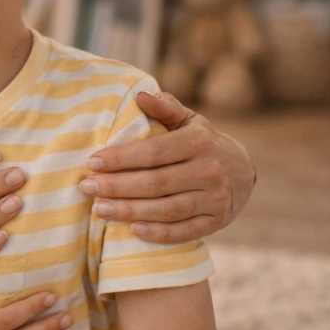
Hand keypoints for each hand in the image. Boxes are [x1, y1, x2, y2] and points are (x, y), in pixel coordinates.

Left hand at [82, 91, 256, 242]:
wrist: (242, 172)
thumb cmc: (201, 142)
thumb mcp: (188, 120)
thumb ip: (165, 107)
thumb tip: (140, 95)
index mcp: (199, 142)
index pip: (153, 152)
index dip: (120, 159)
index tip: (91, 162)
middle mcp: (210, 171)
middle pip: (156, 184)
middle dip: (117, 187)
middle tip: (87, 188)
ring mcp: (215, 199)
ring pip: (167, 210)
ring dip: (130, 211)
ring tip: (100, 209)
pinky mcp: (217, 222)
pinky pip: (184, 231)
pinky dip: (158, 233)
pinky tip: (132, 230)